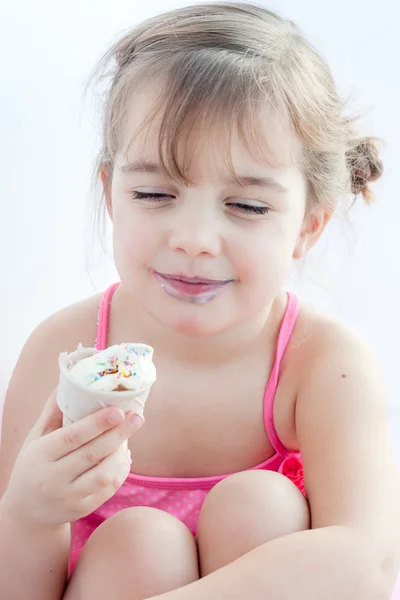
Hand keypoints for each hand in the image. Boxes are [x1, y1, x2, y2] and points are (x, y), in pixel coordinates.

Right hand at [1, 390, 142, 527]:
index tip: (119, 410)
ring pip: (104, 475)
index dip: (97, 423)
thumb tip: (69, 380)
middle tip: (137, 417)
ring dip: (121, 454)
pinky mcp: (81, 510)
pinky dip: (120, 471)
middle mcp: (52, 479)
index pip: (73, 437)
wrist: (25, 512)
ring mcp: (68, 498)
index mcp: (41, 455)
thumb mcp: (36, 438)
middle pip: (92, 454)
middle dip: (119, 434)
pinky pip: (108, 489)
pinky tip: (124, 456)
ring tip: (128, 438)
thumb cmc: (33, 465)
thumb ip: (53, 412)